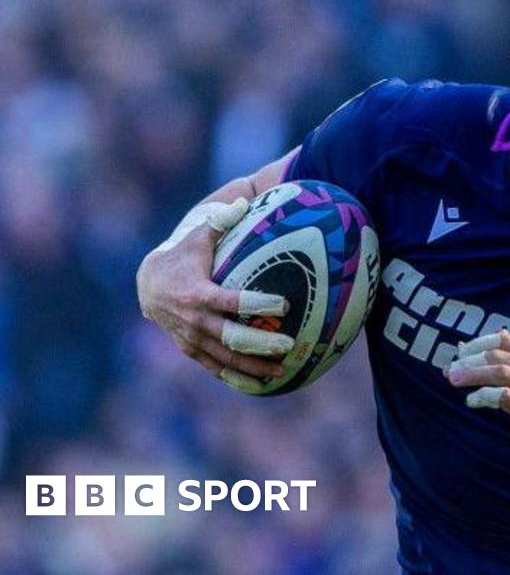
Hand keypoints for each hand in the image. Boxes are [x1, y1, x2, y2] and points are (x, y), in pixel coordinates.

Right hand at [136, 198, 293, 382]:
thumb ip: (222, 220)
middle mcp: (194, 320)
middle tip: (288, 344)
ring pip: (225, 358)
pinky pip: (216, 367)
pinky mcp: (191, 350)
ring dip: (253, 365)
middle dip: (260, 342)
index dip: (258, 303)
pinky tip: (262, 383)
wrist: (148, 284)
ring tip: (282, 370)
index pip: (232, 301)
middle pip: (231, 337)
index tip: (284, 304)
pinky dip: (237, 376)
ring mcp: (192, 338)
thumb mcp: (199, 236)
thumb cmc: (184, 256)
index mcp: (198, 293)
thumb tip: (246, 199)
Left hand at [445, 330, 509, 463]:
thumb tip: (482, 352)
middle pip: (497, 354)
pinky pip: (504, 398)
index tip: (461, 353)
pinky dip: (483, 396)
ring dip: (473, 374)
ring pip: (499, 372)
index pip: (504, 339)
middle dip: (469, 360)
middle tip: (451, 369)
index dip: (478, 343)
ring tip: (454, 380)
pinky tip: (472, 401)